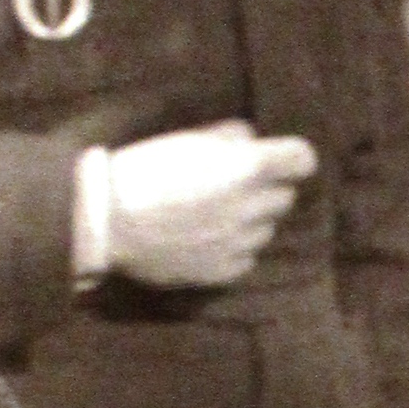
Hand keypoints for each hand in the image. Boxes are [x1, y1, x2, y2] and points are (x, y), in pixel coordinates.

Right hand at [105, 119, 317, 287]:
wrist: (105, 222)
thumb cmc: (143, 170)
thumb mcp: (187, 138)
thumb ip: (229, 136)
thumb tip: (251, 141)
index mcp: (247, 168)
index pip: (303, 160)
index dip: (292, 158)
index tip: (278, 160)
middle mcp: (252, 206)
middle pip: (285, 196)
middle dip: (266, 189)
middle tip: (232, 187)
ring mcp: (240, 242)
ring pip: (266, 228)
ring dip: (250, 220)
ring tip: (213, 215)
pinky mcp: (225, 271)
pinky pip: (246, 257)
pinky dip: (234, 249)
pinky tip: (205, 240)